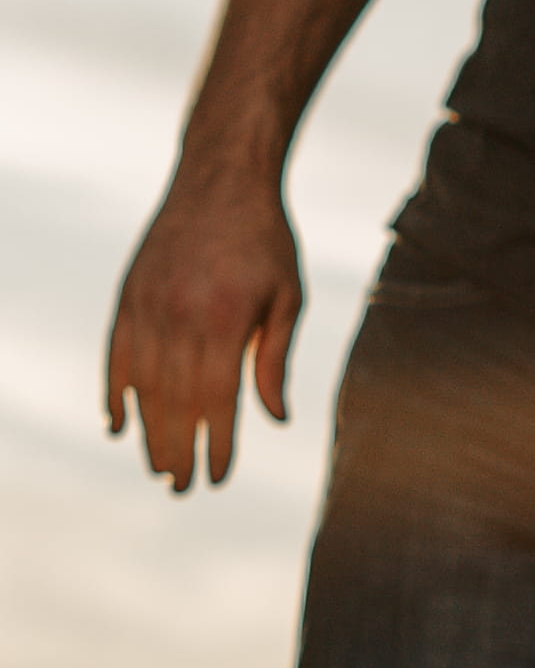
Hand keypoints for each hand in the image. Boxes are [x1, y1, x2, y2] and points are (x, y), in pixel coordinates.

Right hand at [106, 161, 300, 492]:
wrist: (221, 179)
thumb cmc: (267, 242)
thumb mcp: (288, 297)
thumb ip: (274, 359)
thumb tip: (275, 419)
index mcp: (224, 321)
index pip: (216, 400)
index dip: (216, 444)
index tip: (218, 478)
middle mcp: (179, 316)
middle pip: (174, 401)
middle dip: (178, 451)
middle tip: (181, 488)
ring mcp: (147, 305)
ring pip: (141, 384)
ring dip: (147, 431)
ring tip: (158, 467)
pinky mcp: (128, 296)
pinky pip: (115, 354)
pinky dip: (113, 392)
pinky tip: (116, 425)